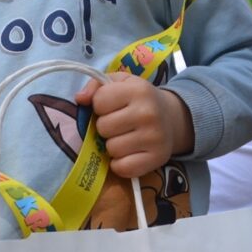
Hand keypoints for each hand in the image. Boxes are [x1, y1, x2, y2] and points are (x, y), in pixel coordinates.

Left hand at [75, 73, 193, 178]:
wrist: (171, 118)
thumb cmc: (139, 100)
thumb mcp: (121, 83)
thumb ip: (97, 86)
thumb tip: (80, 98)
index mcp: (139, 90)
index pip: (99, 101)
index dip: (100, 105)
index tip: (111, 107)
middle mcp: (148, 113)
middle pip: (103, 127)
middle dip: (106, 126)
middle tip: (118, 124)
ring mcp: (154, 137)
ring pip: (111, 148)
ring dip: (113, 145)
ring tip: (125, 137)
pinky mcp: (156, 158)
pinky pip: (122, 168)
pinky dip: (120, 164)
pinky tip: (128, 153)